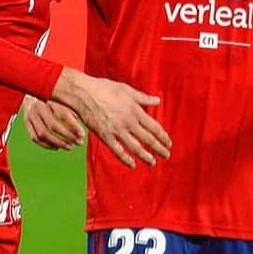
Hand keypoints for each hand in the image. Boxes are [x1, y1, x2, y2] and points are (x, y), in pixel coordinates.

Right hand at [23, 95, 86, 149]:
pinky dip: (46, 145)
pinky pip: (35, 138)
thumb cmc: (53, 96)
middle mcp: (38, 107)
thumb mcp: (62, 98)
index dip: (74, 126)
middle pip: (53, 125)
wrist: (32, 90)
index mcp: (49, 98)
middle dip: (67, 136)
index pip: (63, 114)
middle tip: (78, 142)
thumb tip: (83, 122)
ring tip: (69, 147)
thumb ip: (71, 108)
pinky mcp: (26, 123)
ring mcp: (30, 116)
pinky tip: (57, 147)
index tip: (82, 134)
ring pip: (43, 134)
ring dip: (57, 143)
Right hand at [52, 67, 170, 168]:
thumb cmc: (104, 88)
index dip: (163, 137)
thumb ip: (143, 98)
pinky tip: (132, 165)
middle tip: (166, 155)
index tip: (168, 143)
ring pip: (136, 147)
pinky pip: (117, 151)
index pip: (154, 127)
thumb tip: (157, 101)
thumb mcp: (126, 90)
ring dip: (146, 156)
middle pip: (148, 139)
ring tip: (153, 163)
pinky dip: (126, 159)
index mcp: (135, 110)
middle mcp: (129, 122)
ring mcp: (117, 130)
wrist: (83, 94)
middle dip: (159, 149)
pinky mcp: (105, 136)